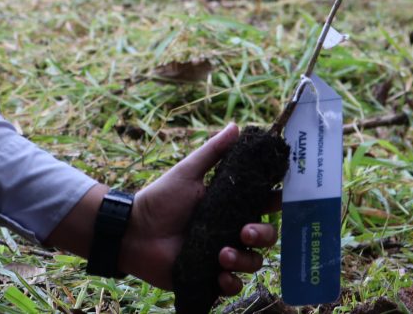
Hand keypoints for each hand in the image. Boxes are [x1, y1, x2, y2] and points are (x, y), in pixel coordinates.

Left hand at [118, 124, 279, 292]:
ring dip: (245, 260)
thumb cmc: (160, 199)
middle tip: (245, 232)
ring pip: (253, 262)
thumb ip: (213, 152)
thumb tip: (237, 126)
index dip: (277, 201)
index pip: (266, 204)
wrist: (132, 232)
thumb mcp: (188, 173)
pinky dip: (232, 283)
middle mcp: (232, 231)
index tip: (280, 197)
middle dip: (264, 235)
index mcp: (232, 206)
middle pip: (268, 236)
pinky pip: (233, 285)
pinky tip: (221, 275)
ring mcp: (223, 255)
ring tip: (222, 255)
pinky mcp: (209, 277)